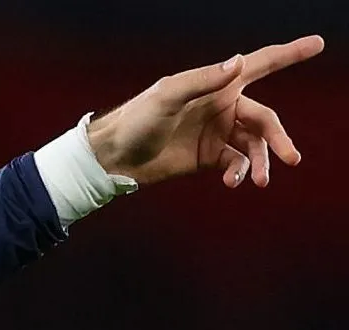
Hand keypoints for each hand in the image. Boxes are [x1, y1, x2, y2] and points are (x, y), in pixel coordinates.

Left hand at [85, 35, 324, 187]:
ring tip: (261, 181)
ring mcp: (217, 132)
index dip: (290, 54)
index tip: (318, 44)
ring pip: (253, 145)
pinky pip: (236, 163)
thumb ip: (203, 80)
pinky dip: (239, 173)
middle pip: (264, 119)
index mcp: (217, 84)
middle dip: (278, 138)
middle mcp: (222, 106)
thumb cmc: (137, 119)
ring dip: (260, 162)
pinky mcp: (209, 157)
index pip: (261, 64)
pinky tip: (232, 182)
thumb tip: (238, 62)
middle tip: (291, 158)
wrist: (115, 156)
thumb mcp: (168, 96)